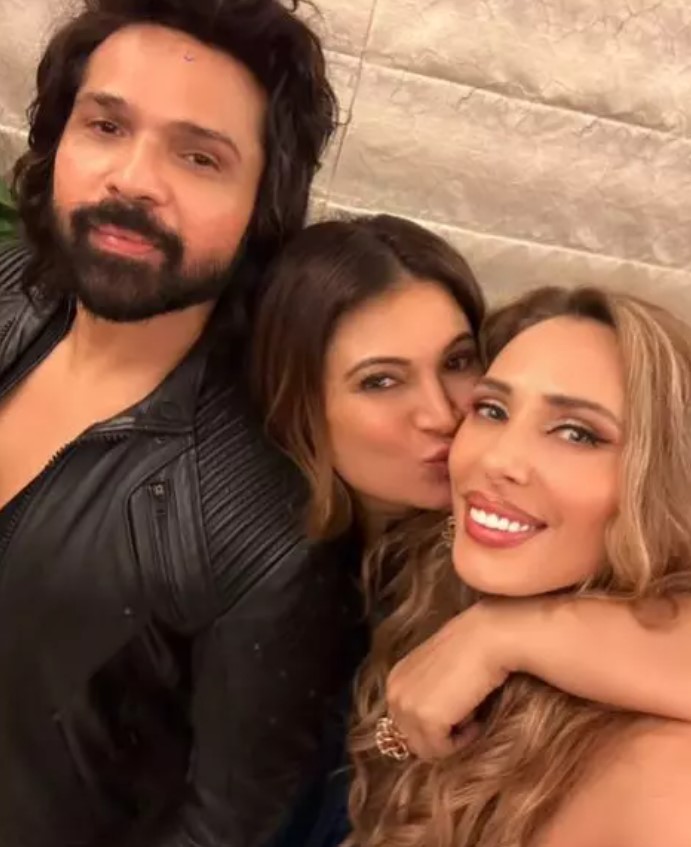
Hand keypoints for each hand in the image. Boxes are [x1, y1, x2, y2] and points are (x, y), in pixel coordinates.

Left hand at [386, 600, 515, 758]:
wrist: (485, 638)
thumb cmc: (470, 650)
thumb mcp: (436, 672)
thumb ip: (426, 694)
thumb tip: (435, 725)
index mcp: (395, 681)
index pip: (406, 724)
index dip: (433, 727)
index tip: (456, 716)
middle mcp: (394, 694)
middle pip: (413, 740)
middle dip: (440, 736)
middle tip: (465, 718)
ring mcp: (407, 707)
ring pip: (426, 749)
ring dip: (451, 740)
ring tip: (471, 717)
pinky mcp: (426, 719)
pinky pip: (442, 750)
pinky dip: (462, 741)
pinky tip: (475, 719)